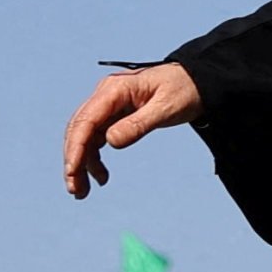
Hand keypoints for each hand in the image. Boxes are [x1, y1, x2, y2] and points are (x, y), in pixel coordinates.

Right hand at [62, 63, 201, 198]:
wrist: (199, 81)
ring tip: (84, 190)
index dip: (76, 147)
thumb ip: (139, 124)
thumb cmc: (185, 89)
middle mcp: (106, 95)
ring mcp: (109, 105)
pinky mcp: (115, 114)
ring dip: (82, 163)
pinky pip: (97, 137)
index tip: (72, 171)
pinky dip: (95, 157)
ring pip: (85, 136)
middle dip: (74, 160)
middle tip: (76, 189)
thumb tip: (110, 142)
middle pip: (79, 130)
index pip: (86, 120)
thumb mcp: (167, 108)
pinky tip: (101, 175)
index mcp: (115, 89)